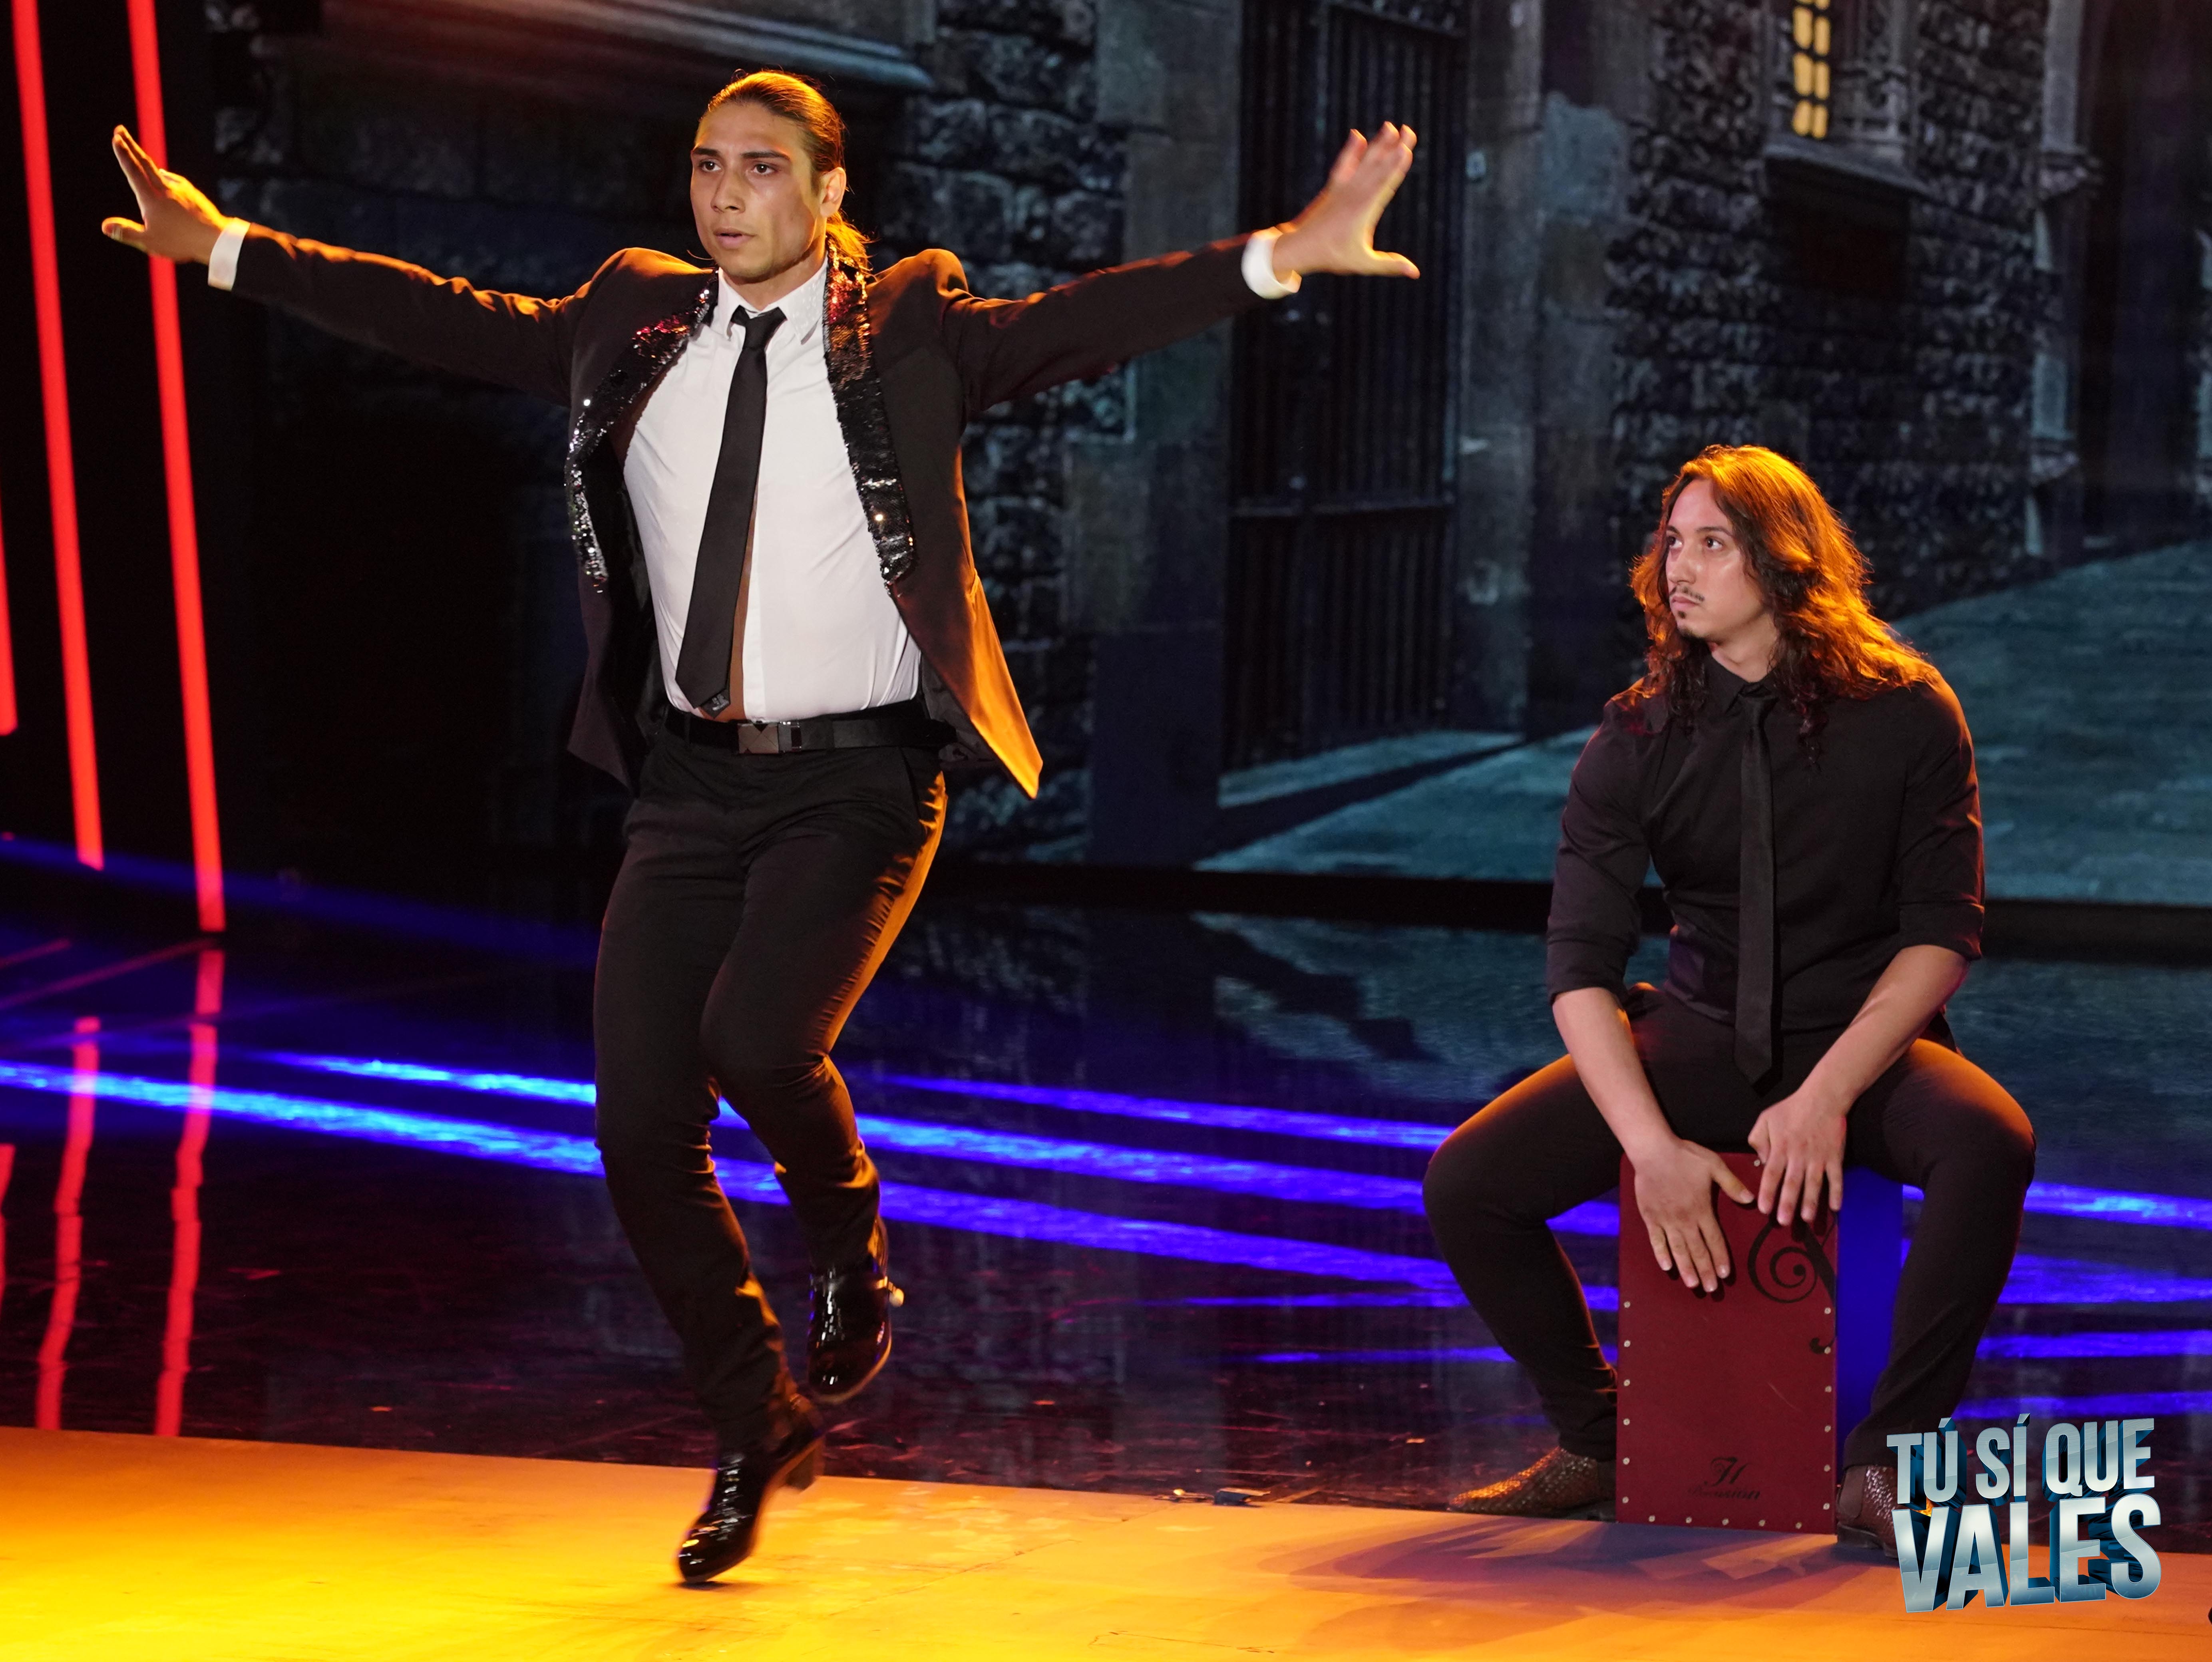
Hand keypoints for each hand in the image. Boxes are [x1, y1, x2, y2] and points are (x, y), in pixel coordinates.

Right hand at [102, 126, 226, 264]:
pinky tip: (165, 176)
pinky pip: (175, 180)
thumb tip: (104, 227)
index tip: (116, 138)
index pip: (133, 171)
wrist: (216, 240)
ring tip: (138, 154)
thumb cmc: (182, 243)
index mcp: (151, 198)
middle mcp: (165, 188)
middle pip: (144, 162)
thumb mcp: (150, 242)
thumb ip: (126, 232)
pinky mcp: (193, 194)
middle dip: (130, 145)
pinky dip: (165, 175)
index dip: (123, 154)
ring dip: (146, 160)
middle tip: (120, 130)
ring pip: (160, 170)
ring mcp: (181, 189)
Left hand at [1271, 124, 1419, 280]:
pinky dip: (1350, 151)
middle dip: (1394, 148)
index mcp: (1363, 211)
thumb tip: (1415, 273)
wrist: (1299, 247)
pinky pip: (1343, 165)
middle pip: (1378, 167)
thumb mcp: (1363, 263)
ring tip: (1390, 127)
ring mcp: (1342, 189)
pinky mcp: (1333, 187)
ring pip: (1363, 162)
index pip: (1384, 184)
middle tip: (1409, 130)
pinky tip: (1357, 136)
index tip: (1406, 149)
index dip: (1396, 166)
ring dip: (1377, 145)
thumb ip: (1389, 265)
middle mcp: (1354, 195)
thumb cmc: (1332, 256)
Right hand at [1629, 1136, 1754, 1291]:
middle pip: (1697, 1250)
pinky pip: (1656, 1239)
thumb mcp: (1714, 1165)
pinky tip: (1666, 1267)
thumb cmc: (1685, 1156)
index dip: (1720, 1258)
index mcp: (1702, 1209)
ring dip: (1686, 1268)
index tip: (1725, 1275)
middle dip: (1705, 1270)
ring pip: (1678, 1249)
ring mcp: (1666, 1219)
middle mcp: (1685, 1219)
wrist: (1653, 1151)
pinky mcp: (1650, 1216)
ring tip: (1693, 1284)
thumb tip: (1751, 1200)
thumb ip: (1732, 1184)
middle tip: (1711, 1289)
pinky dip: (1661, 1253)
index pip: (1714, 1239)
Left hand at [1747, 1087, 1847, 1222]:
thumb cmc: (1790, 1109)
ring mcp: (1818, 1157)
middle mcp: (1799, 1155)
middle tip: (1783, 1222)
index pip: (1771, 1174)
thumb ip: (1758, 1140)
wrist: (1822, 1098)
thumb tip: (1762, 1161)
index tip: (1764, 1209)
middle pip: (1791, 1183)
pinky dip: (1837, 1192)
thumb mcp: (1765, 1119)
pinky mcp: (1835, 1157)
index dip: (1767, 1192)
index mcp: (1780, 1147)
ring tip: (1806, 1218)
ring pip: (1813, 1183)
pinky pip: (1836, 1177)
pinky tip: (1835, 1208)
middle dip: (1787, 1204)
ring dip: (1810, 1202)